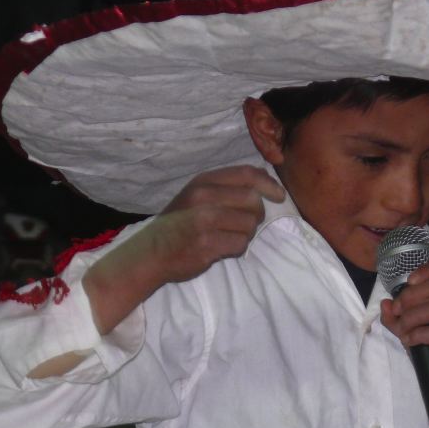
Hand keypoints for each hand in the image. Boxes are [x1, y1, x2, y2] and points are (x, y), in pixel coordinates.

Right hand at [147, 165, 286, 284]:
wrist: (150, 252)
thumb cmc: (178, 224)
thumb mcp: (196, 196)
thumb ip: (226, 187)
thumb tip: (264, 180)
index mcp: (203, 181)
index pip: (246, 174)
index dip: (268, 184)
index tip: (278, 195)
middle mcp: (203, 197)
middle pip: (252, 200)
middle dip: (256, 214)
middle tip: (245, 224)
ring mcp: (204, 220)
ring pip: (249, 224)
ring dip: (245, 234)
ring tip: (227, 237)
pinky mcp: (207, 244)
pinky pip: (240, 244)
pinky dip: (236, 248)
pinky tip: (221, 248)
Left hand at [380, 262, 428, 414]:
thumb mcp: (410, 332)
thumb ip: (396, 318)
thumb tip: (385, 304)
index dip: (425, 271)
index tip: (407, 283)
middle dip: (410, 298)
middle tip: (397, 312)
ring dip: (412, 318)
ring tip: (402, 330)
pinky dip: (419, 334)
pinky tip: (409, 341)